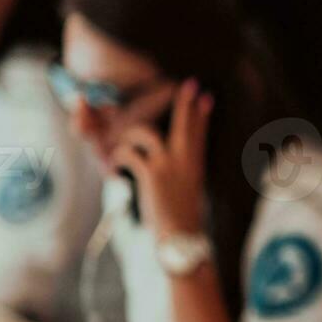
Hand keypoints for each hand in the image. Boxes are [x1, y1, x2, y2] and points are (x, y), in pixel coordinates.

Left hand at [111, 79, 213, 236]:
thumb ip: (184, 170)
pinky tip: (115, 166)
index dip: (201, 114)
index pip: (199, 132)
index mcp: (194, 164)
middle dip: (185, 103)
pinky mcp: (151, 175)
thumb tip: (179, 160)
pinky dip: (119, 157)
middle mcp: (184, 160)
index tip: (206, 97)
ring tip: (124, 145)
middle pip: (184, 124)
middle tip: (188, 85)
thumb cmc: (182, 217)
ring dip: (130, 137)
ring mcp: (168, 165)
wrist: (180, 235)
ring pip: (146, 134)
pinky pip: (130, 154)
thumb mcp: (189, 189)